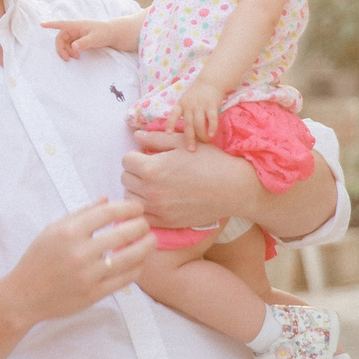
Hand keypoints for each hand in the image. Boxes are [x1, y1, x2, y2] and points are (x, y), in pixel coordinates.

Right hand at [2, 198, 153, 324]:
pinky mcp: (94, 294)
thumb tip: (106, 199)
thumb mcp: (52, 230)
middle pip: (123, 233)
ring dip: (145, 247)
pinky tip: (139, 261)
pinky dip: (137, 268)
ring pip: (129, 258)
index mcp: (68, 232)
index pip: (108, 213)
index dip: (128, 208)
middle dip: (141, 225)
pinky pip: (124, 279)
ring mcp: (88, 275)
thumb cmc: (38, 259)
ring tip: (150, 240)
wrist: (24, 295)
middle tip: (145, 223)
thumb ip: (81, 214)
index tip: (137, 208)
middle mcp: (79, 252)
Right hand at [44, 19, 102, 59]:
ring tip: (75, 58)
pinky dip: (71, 51)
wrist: (113, 34)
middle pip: (60, 37)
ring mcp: (76, 33)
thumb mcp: (95, 38)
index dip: (51, 25)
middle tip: (66, 58)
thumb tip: (73, 47)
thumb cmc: (105, 33)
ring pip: (64, 42)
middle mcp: (74, 28)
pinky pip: (69, 45)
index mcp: (76, 25)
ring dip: (67, 51)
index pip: (61, 24)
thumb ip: (84, 43)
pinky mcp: (78, 38)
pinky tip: (77, 56)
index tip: (41, 25)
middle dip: (61, 48)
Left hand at [123, 133, 254, 231]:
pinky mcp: (166, 223)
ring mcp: (157, 209)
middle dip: (135, 171)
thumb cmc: (209, 161)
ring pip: (130, 197)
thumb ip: (156, 139)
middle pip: (125, 178)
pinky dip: (143, 208)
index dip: (136, 155)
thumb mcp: (182, 143)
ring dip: (137, 189)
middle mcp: (151, 191)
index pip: (126, 160)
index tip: (147, 156)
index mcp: (152, 168)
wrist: (232, 188)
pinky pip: (142, 216)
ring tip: (153, 185)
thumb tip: (136, 135)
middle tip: (151, 169)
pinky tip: (155, 201)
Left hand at [174, 79, 222, 149]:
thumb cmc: (197, 94)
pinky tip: (212, 135)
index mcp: (181, 104)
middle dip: (189, 138)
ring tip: (205, 143)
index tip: (168, 134)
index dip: (170, 124)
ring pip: (199, 123)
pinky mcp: (211, 105)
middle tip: (191, 149)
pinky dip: (212, 127)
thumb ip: (185, 114)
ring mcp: (200, 105)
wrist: (210, 81)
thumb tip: (184, 133)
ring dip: (202, 135)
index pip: (173, 114)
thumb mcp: (186, 101)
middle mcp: (189, 105)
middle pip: (188, 124)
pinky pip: (211, 118)